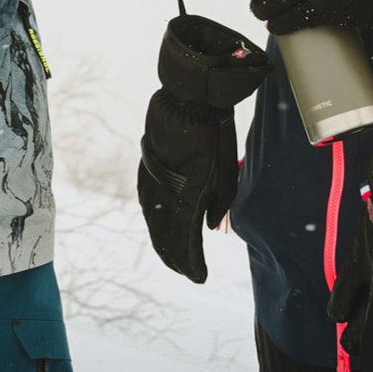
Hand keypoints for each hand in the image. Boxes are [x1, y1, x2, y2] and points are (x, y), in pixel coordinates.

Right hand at [136, 15, 267, 282]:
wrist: (188, 95)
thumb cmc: (214, 129)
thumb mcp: (225, 166)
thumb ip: (220, 200)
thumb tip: (210, 226)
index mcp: (188, 192)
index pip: (187, 238)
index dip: (191, 261)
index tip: (198, 276)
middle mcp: (166, 189)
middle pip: (166, 235)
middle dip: (176, 257)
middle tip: (185, 271)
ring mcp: (152, 178)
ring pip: (153, 220)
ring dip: (161, 241)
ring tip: (170, 256)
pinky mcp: (146, 167)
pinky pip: (147, 201)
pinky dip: (152, 219)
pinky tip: (156, 227)